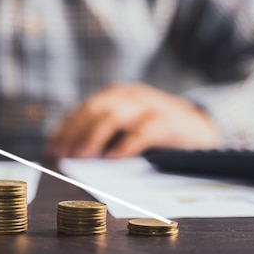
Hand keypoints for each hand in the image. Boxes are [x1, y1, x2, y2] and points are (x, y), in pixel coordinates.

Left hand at [45, 83, 218, 158]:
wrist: (202, 126)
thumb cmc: (156, 131)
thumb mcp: (128, 127)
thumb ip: (105, 136)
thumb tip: (72, 156)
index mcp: (117, 95)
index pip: (84, 109)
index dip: (66, 128)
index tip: (51, 149)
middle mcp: (131, 95)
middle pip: (96, 109)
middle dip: (76, 132)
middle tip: (63, 154)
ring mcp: (151, 105)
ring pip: (116, 115)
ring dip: (95, 136)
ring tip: (81, 156)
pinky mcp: (170, 121)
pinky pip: (144, 131)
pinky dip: (127, 144)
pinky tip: (113, 158)